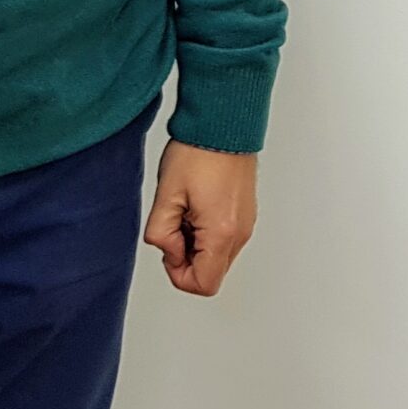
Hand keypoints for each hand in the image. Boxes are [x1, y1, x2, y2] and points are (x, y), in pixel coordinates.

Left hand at [142, 140, 257, 296]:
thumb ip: (161, 233)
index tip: (169, 247)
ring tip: (186, 208)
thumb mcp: (166, 194)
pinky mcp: (246, 213)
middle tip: (175, 223)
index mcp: (221, 233)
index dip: (179, 273)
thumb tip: (169, 251)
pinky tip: (196, 203)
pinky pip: (225, 238)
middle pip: (212, 273)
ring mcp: (246, 223)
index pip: (203, 284)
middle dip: (187, 258)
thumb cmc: (198, 152)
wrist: (223, 123)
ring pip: (218, 256)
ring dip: (197, 243)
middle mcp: (240, 233)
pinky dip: (207, 231)